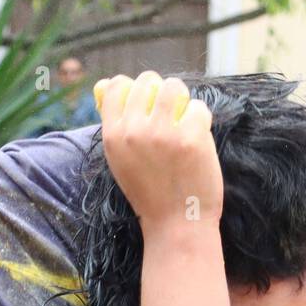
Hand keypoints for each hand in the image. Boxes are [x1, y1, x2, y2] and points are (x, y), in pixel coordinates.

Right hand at [93, 71, 220, 229]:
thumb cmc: (150, 192)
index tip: (145, 105)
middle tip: (168, 116)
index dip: (133, 89)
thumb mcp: (121, 160)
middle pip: (147, 80)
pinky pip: (198, 107)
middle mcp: (133, 131)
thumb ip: (116, 123)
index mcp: (112, 136)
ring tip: (183, 122)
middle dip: (161, 92)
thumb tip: (103, 84)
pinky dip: (201, 121)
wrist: (176, 225)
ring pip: (174, 86)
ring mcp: (162, 133)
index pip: (116, 86)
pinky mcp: (190, 138)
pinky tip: (196, 141)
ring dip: (182, 100)